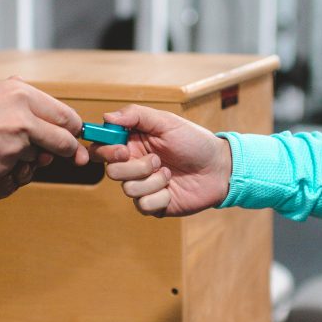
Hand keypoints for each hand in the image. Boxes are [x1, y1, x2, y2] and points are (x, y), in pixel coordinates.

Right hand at [0, 79, 86, 179]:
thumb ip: (7, 91)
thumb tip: (21, 85)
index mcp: (20, 94)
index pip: (65, 115)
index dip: (73, 127)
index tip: (73, 133)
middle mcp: (23, 118)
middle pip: (64, 140)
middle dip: (67, 148)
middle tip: (68, 152)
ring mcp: (16, 145)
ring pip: (38, 154)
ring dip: (30, 155)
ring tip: (3, 146)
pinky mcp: (5, 166)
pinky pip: (16, 167)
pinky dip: (8, 164)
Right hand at [88, 105, 232, 216]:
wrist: (219, 168)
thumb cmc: (194, 142)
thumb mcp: (166, 122)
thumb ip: (136, 115)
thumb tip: (107, 117)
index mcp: (132, 144)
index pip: (102, 149)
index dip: (106, 151)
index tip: (123, 149)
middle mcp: (134, 166)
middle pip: (112, 172)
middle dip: (135, 167)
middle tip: (157, 160)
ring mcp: (143, 187)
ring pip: (128, 190)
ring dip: (153, 181)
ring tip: (169, 173)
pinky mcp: (154, 205)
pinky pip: (144, 205)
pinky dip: (161, 197)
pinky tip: (173, 189)